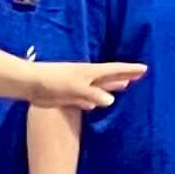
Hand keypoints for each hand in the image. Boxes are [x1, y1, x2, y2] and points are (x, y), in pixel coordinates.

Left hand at [24, 60, 144, 110]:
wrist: (30, 83)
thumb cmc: (53, 80)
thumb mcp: (75, 87)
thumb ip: (92, 93)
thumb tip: (111, 100)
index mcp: (90, 72)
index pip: (114, 70)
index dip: (129, 70)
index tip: (144, 68)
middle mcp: (87, 78)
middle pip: (110, 77)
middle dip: (124, 76)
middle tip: (139, 76)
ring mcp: (78, 87)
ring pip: (100, 88)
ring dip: (111, 87)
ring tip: (124, 86)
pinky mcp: (69, 96)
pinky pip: (87, 99)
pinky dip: (95, 100)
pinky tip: (97, 105)